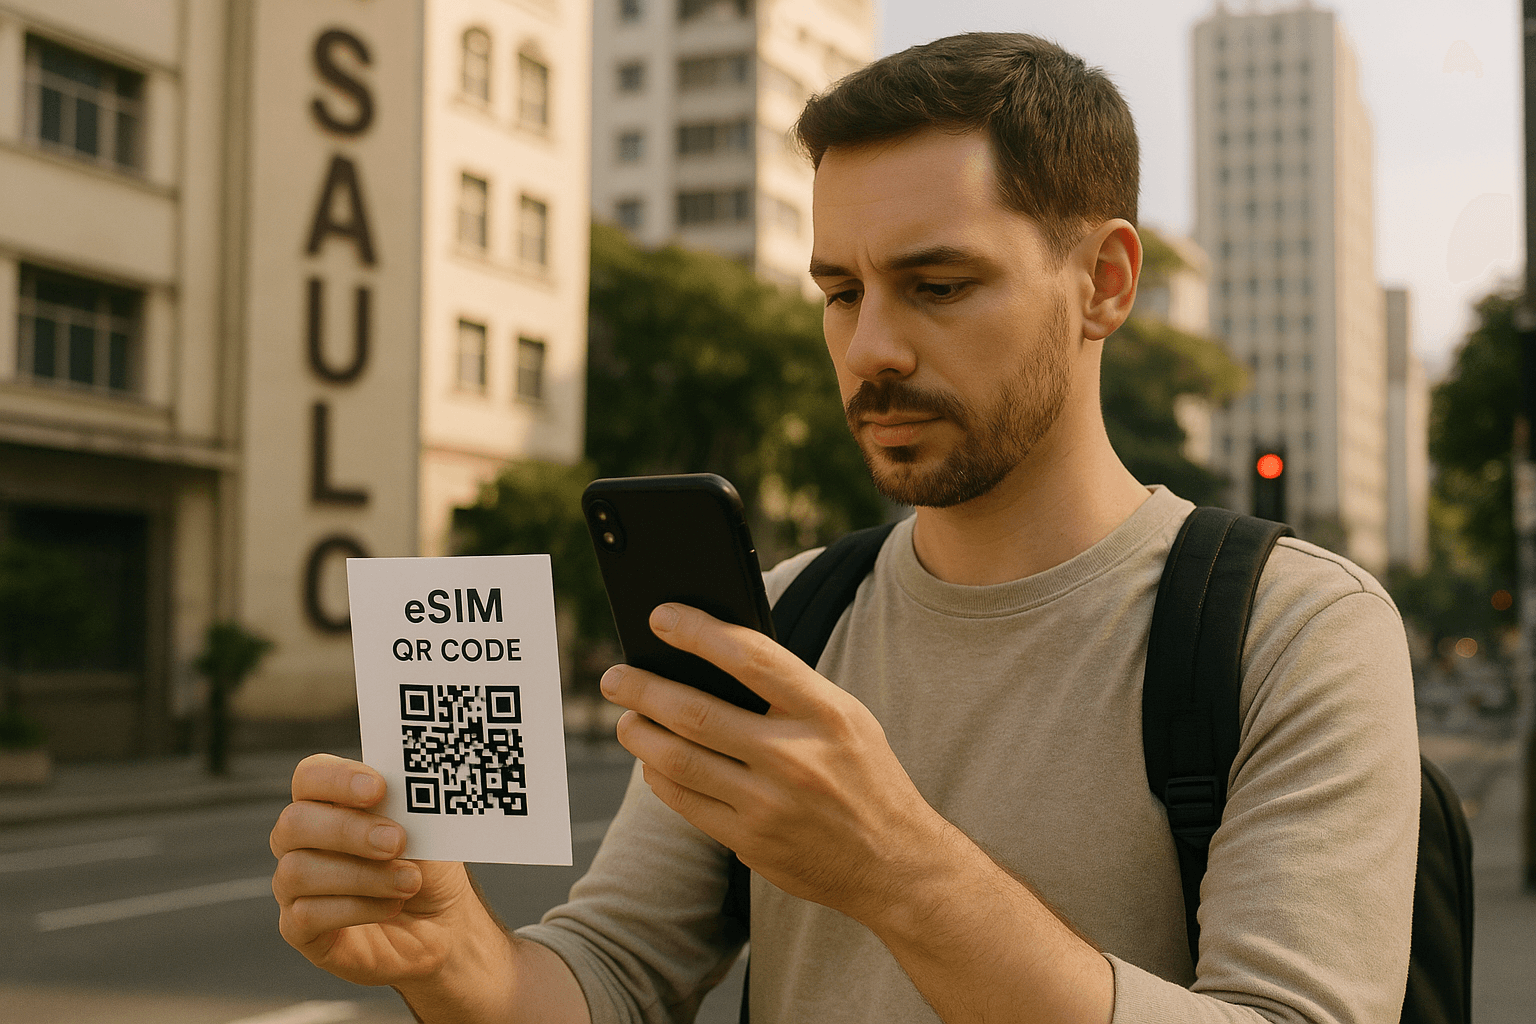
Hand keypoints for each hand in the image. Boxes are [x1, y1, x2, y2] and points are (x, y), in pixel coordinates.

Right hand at [269, 753, 490, 986]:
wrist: (441, 923)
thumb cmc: (428, 866)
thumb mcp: (428, 830)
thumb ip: (408, 805)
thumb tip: (406, 784)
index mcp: (328, 803)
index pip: (309, 776)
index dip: (337, 779)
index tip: (378, 788)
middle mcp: (300, 841)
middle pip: (294, 822)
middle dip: (348, 830)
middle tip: (397, 841)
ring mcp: (293, 887)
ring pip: (298, 871)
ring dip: (362, 875)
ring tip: (410, 882)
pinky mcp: (298, 929)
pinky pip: (305, 916)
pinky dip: (356, 909)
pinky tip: (391, 906)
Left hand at [600, 604, 954, 924]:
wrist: (896, 864)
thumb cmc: (865, 778)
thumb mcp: (846, 720)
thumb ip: (790, 692)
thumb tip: (714, 657)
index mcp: (826, 713)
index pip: (751, 658)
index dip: (698, 632)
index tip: (660, 618)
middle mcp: (796, 757)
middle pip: (697, 713)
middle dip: (644, 689)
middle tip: (615, 677)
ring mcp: (770, 804)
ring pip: (679, 760)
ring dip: (641, 734)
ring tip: (627, 719)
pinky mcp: (751, 842)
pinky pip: (686, 802)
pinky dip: (660, 776)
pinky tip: (652, 761)